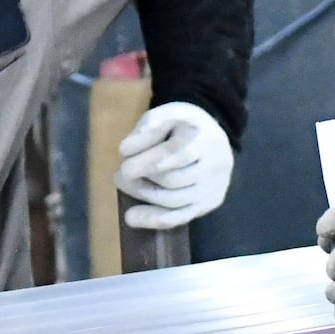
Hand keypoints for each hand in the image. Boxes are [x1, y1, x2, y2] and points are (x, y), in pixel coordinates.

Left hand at [117, 102, 233, 229]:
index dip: (145, 162)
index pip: (173, 154)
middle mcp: (214, 165)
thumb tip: (126, 150)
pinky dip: (152, 220)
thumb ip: (149, 127)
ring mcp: (213, 188)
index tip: (123, 162)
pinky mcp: (208, 204)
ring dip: (144, 196)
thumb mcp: (169, 113)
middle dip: (141, 178)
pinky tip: (131, 217)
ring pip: (174, 200)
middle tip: (120, 175)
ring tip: (127, 186)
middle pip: (172, 179)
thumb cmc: (185, 126)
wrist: (214, 140)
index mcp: (203, 138)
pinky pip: (179, 218)